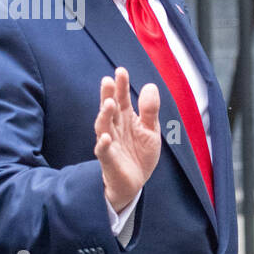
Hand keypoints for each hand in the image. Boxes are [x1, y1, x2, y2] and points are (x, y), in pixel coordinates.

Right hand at [94, 67, 160, 210]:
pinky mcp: (108, 159)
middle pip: (110, 109)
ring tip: (109, 103)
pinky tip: (106, 137)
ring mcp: (110, 142)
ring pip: (103, 126)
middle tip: (108, 80)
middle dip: (108, 95)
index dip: (121, 85)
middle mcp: (115, 127)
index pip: (122, 98)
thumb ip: (150, 110)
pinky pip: (103, 151)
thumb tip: (149, 86)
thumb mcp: (151, 130)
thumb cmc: (140, 153)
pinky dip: (103, 144)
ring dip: (105, 115)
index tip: (121, 71)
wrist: (135, 181)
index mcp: (126, 118)